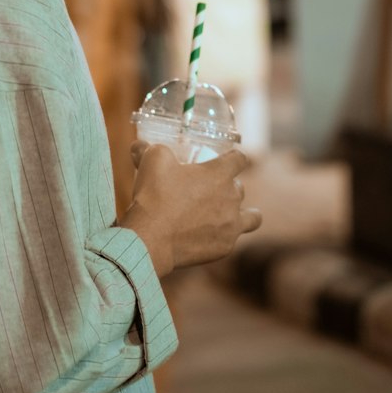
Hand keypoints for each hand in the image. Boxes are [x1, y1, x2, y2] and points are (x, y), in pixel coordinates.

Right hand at [121, 143, 260, 276]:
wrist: (151, 238)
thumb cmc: (154, 195)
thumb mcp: (151, 160)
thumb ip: (149, 148)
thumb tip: (139, 146)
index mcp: (219, 173)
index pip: (240, 158)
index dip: (234, 157)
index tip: (226, 160)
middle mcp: (232, 197)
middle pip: (240, 187)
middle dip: (228, 187)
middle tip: (208, 191)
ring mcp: (232, 224)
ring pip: (252, 217)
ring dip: (242, 213)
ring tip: (228, 215)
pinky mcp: (225, 247)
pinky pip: (233, 239)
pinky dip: (224, 236)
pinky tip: (210, 236)